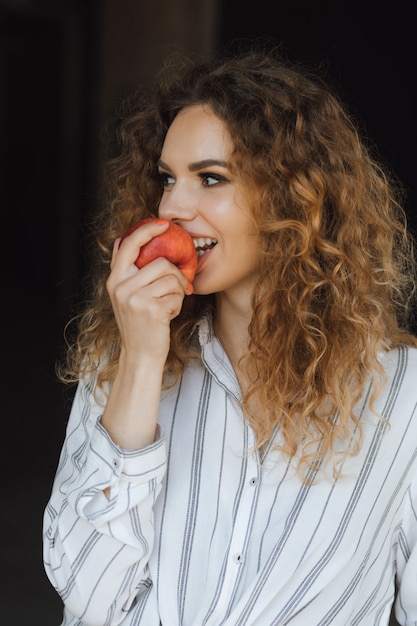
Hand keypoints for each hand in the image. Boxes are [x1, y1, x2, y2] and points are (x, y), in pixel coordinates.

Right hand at [106, 219, 191, 366]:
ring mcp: (135, 299)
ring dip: (178, 292)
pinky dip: (178, 304)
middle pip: (160, 262)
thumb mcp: (124, 295)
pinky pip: (176, 295)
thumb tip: (120, 239)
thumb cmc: (138, 323)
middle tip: (182, 286)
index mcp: (114, 280)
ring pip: (172, 279)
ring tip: (171, 304)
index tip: (163, 224)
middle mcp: (121, 287)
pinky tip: (169, 314)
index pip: (130, 245)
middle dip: (177, 274)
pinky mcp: (152, 310)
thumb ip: (124, 270)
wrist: (140, 354)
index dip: (147, 230)